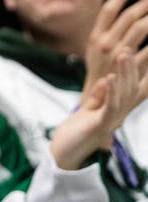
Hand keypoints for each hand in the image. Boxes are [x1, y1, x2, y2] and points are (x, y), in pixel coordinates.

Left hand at [51, 46, 146, 169]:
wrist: (63, 153)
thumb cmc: (76, 130)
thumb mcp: (90, 108)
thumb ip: (100, 94)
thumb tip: (107, 78)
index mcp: (117, 111)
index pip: (132, 90)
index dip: (138, 74)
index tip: (137, 54)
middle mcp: (118, 116)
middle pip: (130, 89)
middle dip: (131, 68)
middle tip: (129, 48)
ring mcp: (111, 122)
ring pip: (123, 95)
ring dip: (123, 74)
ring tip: (123, 55)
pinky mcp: (100, 126)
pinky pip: (109, 107)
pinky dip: (110, 91)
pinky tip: (108, 77)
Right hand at [82, 0, 147, 106]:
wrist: (97, 101)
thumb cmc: (100, 72)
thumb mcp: (97, 49)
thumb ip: (107, 33)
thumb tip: (122, 15)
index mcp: (95, 37)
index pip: (107, 11)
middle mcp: (105, 44)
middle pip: (127, 17)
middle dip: (144, 6)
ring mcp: (118, 56)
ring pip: (139, 29)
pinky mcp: (131, 68)